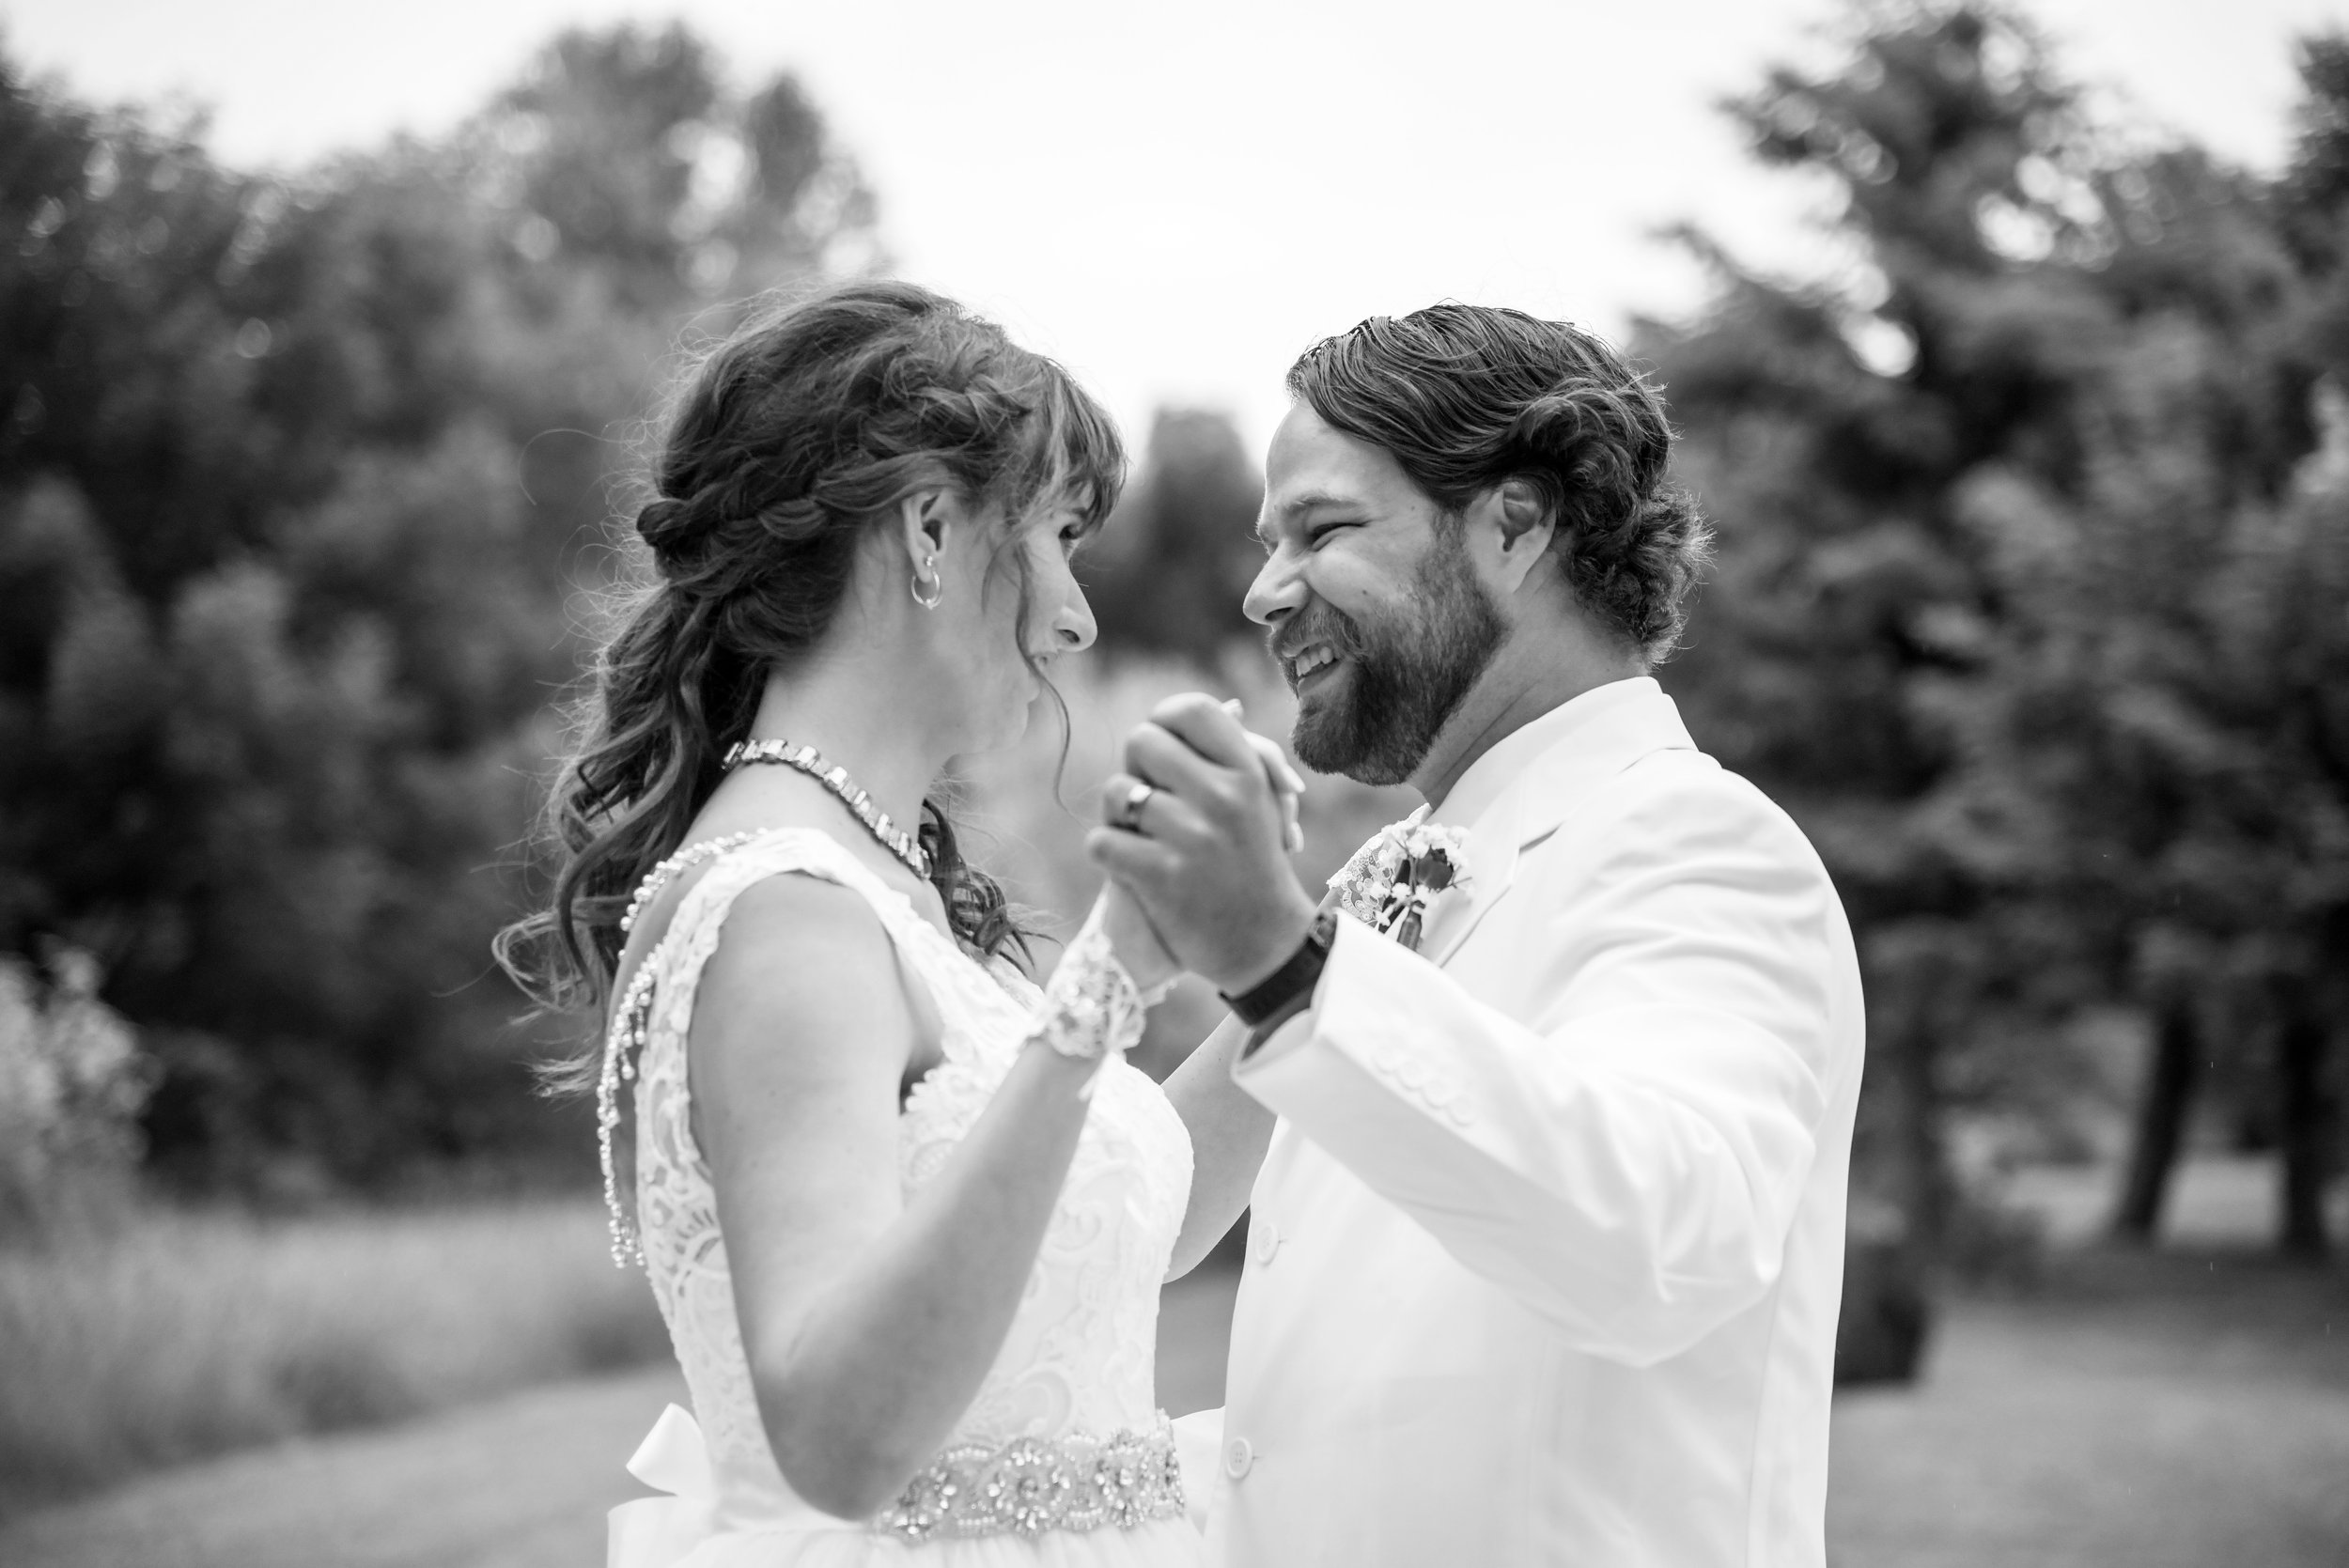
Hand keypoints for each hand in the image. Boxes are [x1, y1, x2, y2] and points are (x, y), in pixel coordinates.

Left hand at [1087, 693, 1320, 994]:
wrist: (1265, 944)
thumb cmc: (1254, 863)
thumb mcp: (1261, 802)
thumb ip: (1235, 755)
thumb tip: (1230, 704)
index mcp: (1248, 772)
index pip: (1189, 709)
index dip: (1163, 723)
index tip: (1163, 754)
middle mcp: (1224, 797)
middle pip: (1141, 741)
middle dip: (1136, 770)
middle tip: (1152, 802)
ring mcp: (1193, 837)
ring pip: (1116, 793)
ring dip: (1119, 817)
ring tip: (1145, 839)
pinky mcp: (1163, 877)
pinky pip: (1101, 841)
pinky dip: (1108, 854)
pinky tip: (1133, 868)